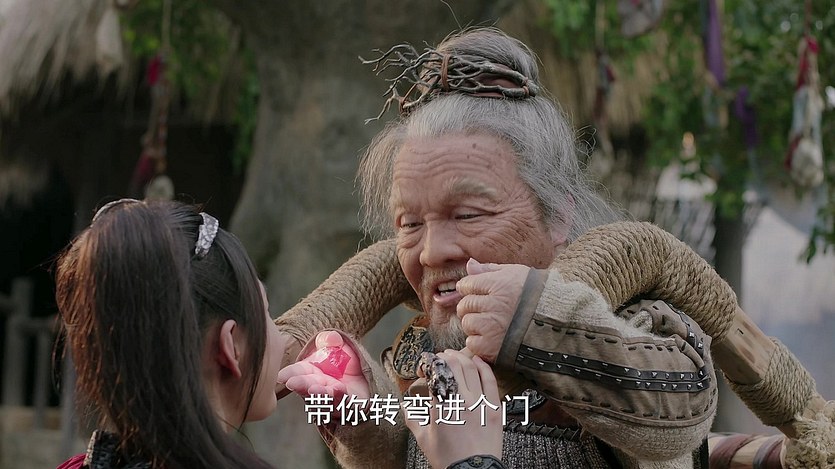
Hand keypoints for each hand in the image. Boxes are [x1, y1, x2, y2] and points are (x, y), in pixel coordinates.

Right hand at [276, 330, 369, 420]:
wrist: (362, 378)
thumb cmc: (341, 363)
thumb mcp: (336, 347)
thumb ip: (331, 340)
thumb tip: (331, 337)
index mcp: (310, 373)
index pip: (297, 373)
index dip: (289, 374)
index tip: (281, 376)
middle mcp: (318, 388)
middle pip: (308, 388)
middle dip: (301, 385)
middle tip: (293, 383)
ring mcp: (333, 399)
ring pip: (325, 399)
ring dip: (320, 395)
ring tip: (314, 389)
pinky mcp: (350, 405)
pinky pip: (346, 403)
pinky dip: (341, 397)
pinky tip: (338, 389)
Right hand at [404, 350, 501, 467]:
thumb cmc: (449, 458)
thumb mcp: (424, 439)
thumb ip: (412, 418)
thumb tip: (404, 406)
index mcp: (442, 406)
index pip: (434, 372)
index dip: (428, 363)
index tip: (425, 364)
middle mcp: (461, 400)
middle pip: (452, 365)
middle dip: (443, 356)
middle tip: (439, 357)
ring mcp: (480, 402)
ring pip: (471, 368)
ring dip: (460, 357)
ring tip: (454, 355)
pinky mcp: (495, 407)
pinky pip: (490, 380)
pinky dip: (483, 367)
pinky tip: (477, 361)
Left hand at [456, 259, 529, 361]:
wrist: (559, 325)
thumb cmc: (539, 296)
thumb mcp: (516, 274)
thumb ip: (490, 269)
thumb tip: (469, 264)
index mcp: (499, 284)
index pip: (467, 284)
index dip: (469, 288)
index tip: (475, 293)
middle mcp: (494, 304)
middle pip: (465, 304)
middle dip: (470, 307)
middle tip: (484, 310)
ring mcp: (492, 327)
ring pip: (467, 323)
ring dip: (475, 325)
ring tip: (490, 324)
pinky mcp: (493, 347)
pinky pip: (472, 343)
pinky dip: (479, 342)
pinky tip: (492, 338)